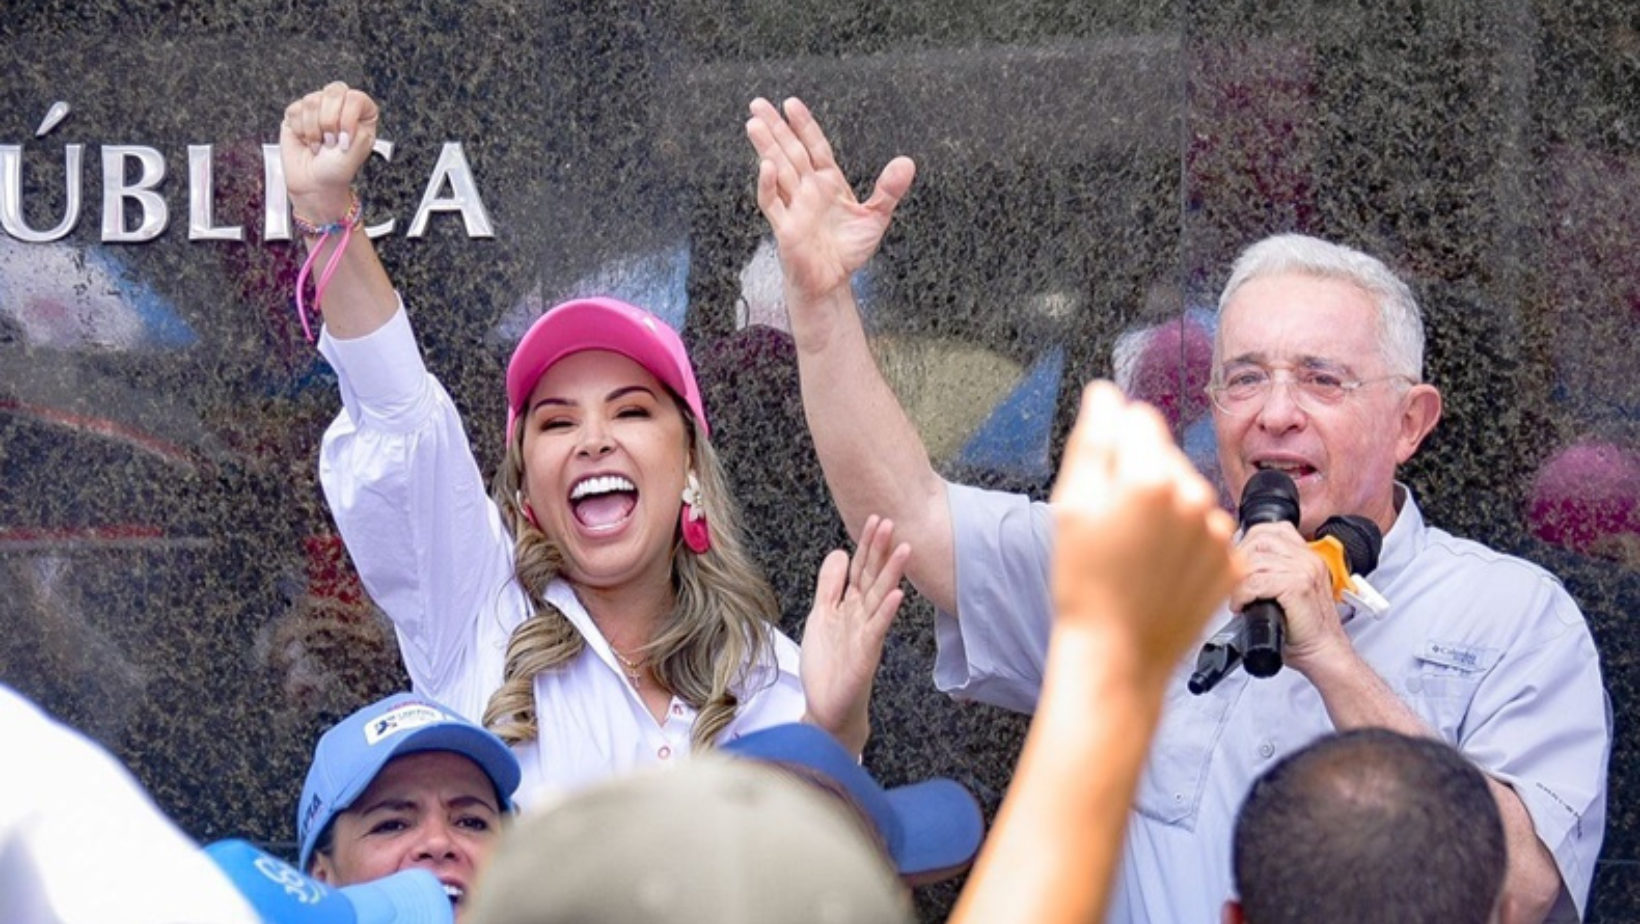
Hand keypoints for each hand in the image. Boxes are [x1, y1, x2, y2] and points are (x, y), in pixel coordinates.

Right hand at [279, 81, 378, 220]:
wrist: (314, 184)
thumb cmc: (337, 170)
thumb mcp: (358, 150)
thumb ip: (358, 126)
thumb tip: (344, 113)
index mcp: (360, 114)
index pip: (356, 97)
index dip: (348, 117)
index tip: (345, 139)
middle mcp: (339, 107)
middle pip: (334, 91)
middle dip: (330, 121)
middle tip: (331, 142)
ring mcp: (317, 108)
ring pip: (312, 100)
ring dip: (315, 129)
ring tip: (320, 145)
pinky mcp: (296, 113)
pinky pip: (295, 110)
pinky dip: (301, 130)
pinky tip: (307, 141)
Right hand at [746, 97, 915, 299]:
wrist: (832, 282)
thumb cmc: (847, 250)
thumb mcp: (876, 217)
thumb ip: (889, 189)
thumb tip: (907, 163)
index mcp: (828, 183)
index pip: (815, 147)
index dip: (804, 126)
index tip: (791, 104)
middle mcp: (808, 190)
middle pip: (790, 152)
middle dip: (775, 127)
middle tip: (759, 103)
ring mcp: (795, 206)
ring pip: (778, 170)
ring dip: (766, 146)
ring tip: (754, 123)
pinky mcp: (785, 225)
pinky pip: (773, 201)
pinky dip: (768, 184)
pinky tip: (765, 166)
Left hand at [799, 515, 910, 754]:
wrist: (827, 708)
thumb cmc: (828, 666)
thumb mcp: (822, 616)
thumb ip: (830, 585)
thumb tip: (839, 552)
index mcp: (851, 606)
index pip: (860, 569)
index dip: (866, 545)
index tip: (875, 518)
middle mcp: (862, 616)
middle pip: (872, 577)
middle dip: (880, 550)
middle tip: (890, 522)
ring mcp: (866, 634)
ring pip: (880, 598)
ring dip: (892, 574)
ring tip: (904, 549)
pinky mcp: (866, 654)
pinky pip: (877, 629)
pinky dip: (886, 612)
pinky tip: (896, 596)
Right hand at [1050, 383, 1240, 676]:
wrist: (1118, 655)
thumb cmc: (1086, 586)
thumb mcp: (1070, 505)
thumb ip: (1093, 439)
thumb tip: (1105, 396)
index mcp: (1151, 477)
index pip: (1139, 417)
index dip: (1113, 442)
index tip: (1101, 478)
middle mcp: (1194, 497)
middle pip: (1164, 455)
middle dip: (1139, 475)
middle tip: (1112, 523)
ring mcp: (1218, 531)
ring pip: (1187, 492)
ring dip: (1163, 508)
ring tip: (1135, 551)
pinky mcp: (1230, 560)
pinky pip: (1204, 529)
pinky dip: (1185, 541)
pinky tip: (1158, 568)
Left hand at [1228, 522, 1349, 677]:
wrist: (1325, 652)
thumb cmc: (1304, 629)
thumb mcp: (1288, 591)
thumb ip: (1270, 573)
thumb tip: (1233, 566)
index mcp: (1307, 556)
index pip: (1269, 530)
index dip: (1246, 544)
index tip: (1235, 563)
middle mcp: (1307, 559)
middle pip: (1259, 539)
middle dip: (1238, 559)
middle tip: (1233, 582)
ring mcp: (1304, 571)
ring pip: (1254, 561)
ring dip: (1237, 580)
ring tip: (1237, 598)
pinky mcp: (1298, 588)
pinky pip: (1256, 582)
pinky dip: (1241, 595)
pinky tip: (1241, 606)